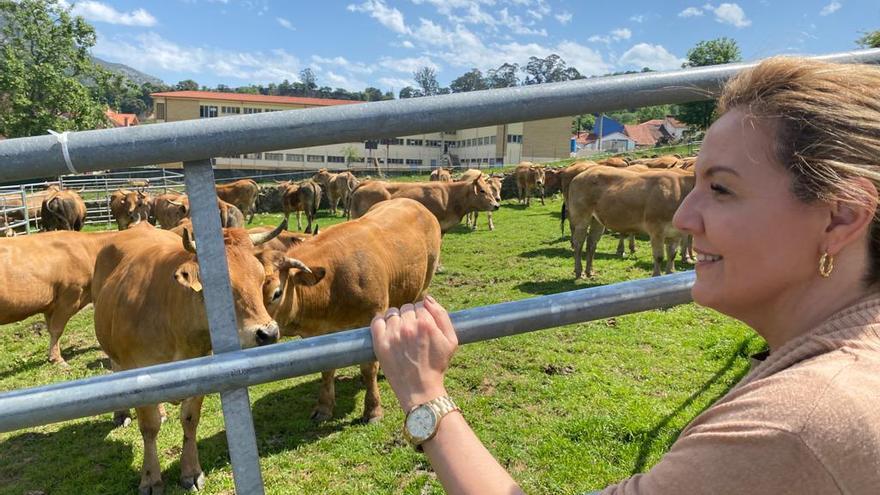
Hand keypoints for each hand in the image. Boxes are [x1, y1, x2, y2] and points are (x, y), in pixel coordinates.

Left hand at [371, 295, 458, 410]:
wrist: (420, 390)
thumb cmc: (437, 365)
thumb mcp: (451, 340)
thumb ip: (442, 315)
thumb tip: (427, 298)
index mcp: (426, 323)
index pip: (421, 305)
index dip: (423, 314)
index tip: (423, 326)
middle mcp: (408, 327)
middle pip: (407, 308)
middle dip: (411, 316)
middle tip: (413, 332)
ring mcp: (392, 335)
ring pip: (392, 313)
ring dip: (397, 320)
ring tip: (401, 334)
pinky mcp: (380, 343)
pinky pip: (376, 321)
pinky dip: (381, 322)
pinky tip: (388, 330)